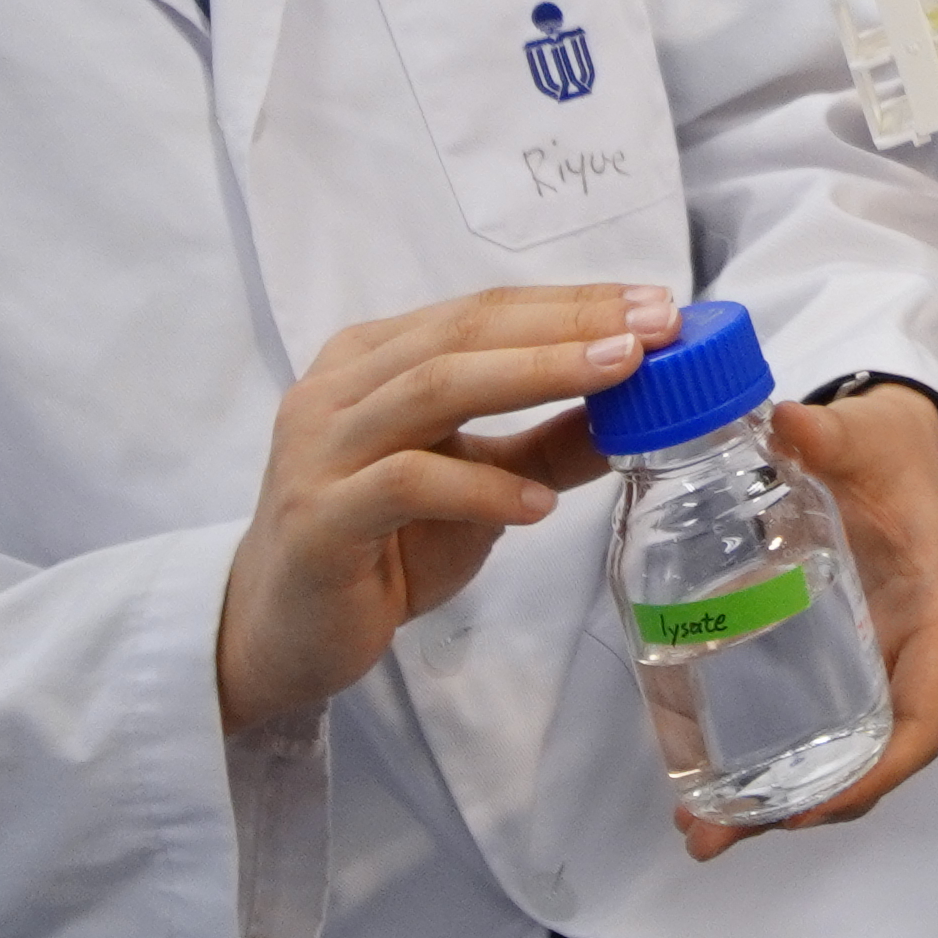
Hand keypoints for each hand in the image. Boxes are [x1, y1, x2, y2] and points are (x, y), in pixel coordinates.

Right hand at [219, 286, 670, 735]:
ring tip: (619, 379)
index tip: (656, 305)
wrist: (281, 633)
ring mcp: (320, 449)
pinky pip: (406, 482)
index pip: (481, 312)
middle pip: (463, 334)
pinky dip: (481, 488)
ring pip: (433, 388)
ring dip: (536, 375)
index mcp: (372, 361)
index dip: (570, 304)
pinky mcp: (319, 517)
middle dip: (566, 325)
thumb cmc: (380, 548)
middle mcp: (339, 389)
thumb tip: (641, 409)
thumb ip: (546, 447)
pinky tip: (537, 506)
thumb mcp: (476, 486)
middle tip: (651, 328)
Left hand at [679, 384, 937, 857]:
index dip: (875, 772)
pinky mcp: (825, 658)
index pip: (923, 719)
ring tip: (696, 828)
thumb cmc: (887, 446)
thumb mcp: (865, 434)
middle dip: (800, 807)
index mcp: (932, 616)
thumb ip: (829, 434)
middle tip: (715, 832)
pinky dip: (757, 759)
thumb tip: (789, 424)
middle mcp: (903, 655)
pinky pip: (801, 723)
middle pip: (868, 760)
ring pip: (831, 755)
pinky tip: (698, 781)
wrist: (885, 440)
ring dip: (769, 801)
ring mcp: (864, 663)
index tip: (810, 805)